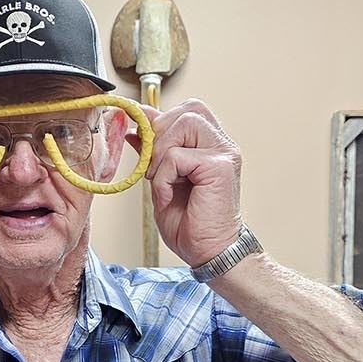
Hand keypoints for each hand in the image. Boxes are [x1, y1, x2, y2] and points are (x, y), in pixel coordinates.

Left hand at [130, 100, 243, 267]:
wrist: (208, 251)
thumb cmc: (190, 223)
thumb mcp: (162, 180)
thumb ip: (154, 151)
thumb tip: (138, 125)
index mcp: (210, 145)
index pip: (187, 110)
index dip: (159, 118)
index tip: (139, 135)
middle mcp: (221, 145)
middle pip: (187, 110)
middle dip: (160, 134)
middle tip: (152, 168)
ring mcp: (224, 154)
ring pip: (184, 124)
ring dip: (161, 153)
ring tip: (159, 181)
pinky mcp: (220, 167)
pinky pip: (177, 156)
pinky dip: (164, 177)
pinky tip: (168, 195)